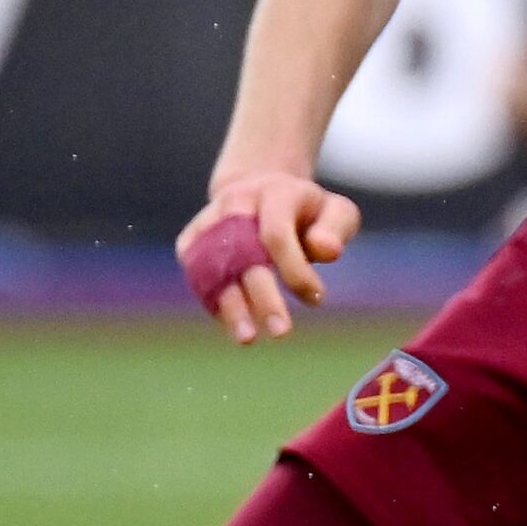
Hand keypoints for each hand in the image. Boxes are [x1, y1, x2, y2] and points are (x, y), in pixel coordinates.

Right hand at [180, 172, 358, 342]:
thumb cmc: (307, 210)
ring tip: (247, 338)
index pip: (277, 235)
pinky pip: (198, 274)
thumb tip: (328, 251)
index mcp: (275, 192)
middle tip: (282, 332)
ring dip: (230, 306)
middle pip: (244, 255)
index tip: (316, 298)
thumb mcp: (335, 211)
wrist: (259, 187)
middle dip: (263, 297)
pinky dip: (214, 300)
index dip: (294, 270)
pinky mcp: (190, 240)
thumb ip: (335, 228)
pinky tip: (233, 322)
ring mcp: (209, 220)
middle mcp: (237, 202)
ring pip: (214, 268)